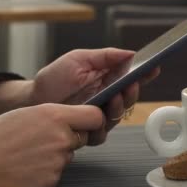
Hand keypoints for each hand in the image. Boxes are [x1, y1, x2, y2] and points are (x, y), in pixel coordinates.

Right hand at [0, 104, 103, 186]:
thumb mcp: (26, 111)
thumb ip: (52, 116)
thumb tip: (68, 120)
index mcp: (54, 114)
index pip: (94, 116)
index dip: (91, 119)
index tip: (86, 121)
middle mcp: (61, 138)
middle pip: (81, 137)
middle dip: (68, 137)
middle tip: (41, 138)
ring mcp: (57, 162)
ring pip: (67, 156)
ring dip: (54, 155)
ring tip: (26, 152)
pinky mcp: (51, 181)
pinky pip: (56, 174)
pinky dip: (45, 171)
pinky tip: (25, 166)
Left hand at [31, 48, 159, 144]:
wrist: (33, 98)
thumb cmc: (54, 78)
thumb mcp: (78, 59)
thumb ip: (104, 56)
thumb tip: (130, 53)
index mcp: (107, 79)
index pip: (131, 76)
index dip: (145, 73)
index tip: (153, 67)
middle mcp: (106, 98)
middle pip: (130, 98)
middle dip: (133, 91)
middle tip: (130, 84)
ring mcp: (98, 114)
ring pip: (119, 116)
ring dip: (119, 108)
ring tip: (114, 98)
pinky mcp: (88, 130)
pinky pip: (101, 133)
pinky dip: (101, 127)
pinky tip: (97, 118)